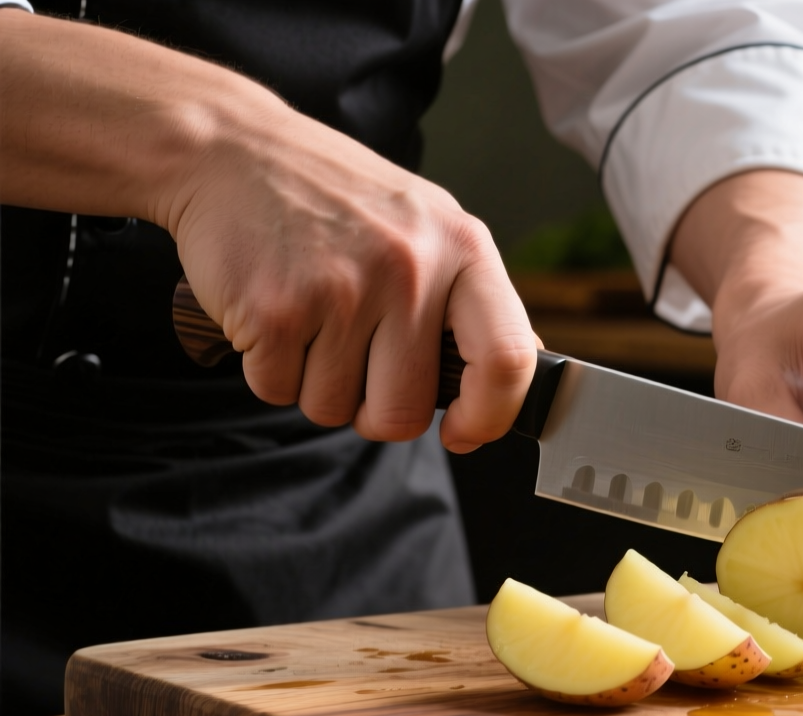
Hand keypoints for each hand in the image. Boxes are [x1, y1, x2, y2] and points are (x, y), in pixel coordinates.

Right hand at [170, 114, 538, 451]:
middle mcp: (409, 268)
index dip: (490, 415)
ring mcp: (342, 290)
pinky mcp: (276, 310)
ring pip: (334, 409)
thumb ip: (472, 295)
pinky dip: (270, 369)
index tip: (463, 430)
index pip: (507, 358)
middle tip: (356, 363)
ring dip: (316, 384)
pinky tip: (272, 311)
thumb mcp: (427, 223)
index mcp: (462, 247)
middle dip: (375, 411)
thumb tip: (524, 361)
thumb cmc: (336, 197)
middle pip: (404, 412)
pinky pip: (278, 392)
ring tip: (311, 317)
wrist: (229, 151)